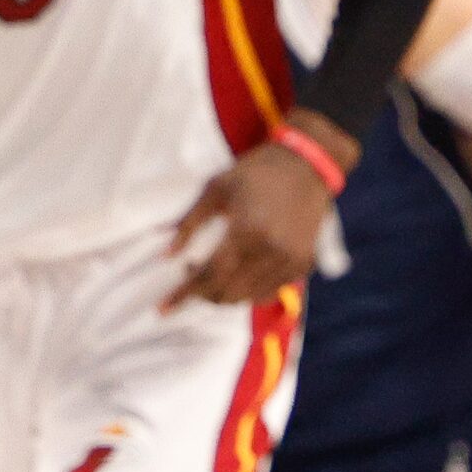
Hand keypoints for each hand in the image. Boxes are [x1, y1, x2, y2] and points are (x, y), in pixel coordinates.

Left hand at [158, 116, 350, 311]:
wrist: (307, 164)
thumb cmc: (256, 172)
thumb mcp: (217, 187)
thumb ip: (190, 222)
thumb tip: (168, 256)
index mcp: (248, 229)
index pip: (209, 274)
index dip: (184, 292)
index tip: (164, 307)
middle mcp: (271, 250)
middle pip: (227, 292)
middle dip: (202, 294)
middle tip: (190, 279)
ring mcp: (290, 260)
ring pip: (247, 298)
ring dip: (224, 295)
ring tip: (213, 277)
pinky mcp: (303, 263)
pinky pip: (270, 293)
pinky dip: (249, 292)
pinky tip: (239, 277)